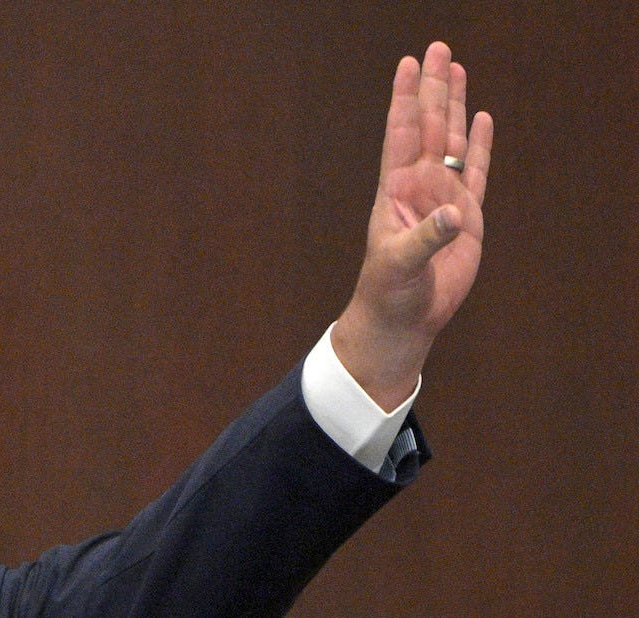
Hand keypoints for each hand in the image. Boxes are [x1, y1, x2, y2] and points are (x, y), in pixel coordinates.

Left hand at [332, 41, 493, 408]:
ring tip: (456, 69)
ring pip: (450, 141)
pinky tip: (479, 118)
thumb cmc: (388, 293)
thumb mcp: (400, 265)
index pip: (400, 135)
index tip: (407, 64)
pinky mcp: (465, 216)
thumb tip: (453, 215)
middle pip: (427, 126)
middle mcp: (419, 187)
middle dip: (433, 88)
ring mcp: (442, 198)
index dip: (404, 99)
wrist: (402, 319)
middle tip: (437, 48)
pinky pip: (474, 171)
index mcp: (396, 192)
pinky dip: (477, 145)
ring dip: (454, 106)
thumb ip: (427, 238)